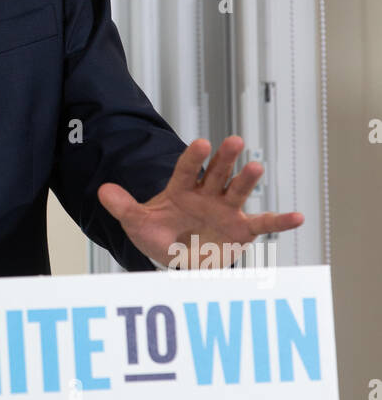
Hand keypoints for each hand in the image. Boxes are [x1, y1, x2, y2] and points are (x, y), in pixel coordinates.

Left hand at [96, 136, 303, 268]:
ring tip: (256, 166)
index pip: (187, 169)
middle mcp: (208, 194)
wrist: (176, 258)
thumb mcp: (137, 222)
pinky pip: (263, 225)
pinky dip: (280, 221)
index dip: (194, 157)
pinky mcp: (242, 230)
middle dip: (225, 158)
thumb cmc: (160, 235)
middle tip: (233, 140)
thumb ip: (123, 207)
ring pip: (238, 191)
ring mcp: (226, 210)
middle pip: (217, 172)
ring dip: (247, 180)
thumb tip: (102, 191)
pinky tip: (298, 217)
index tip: (202, 144)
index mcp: (182, 188)